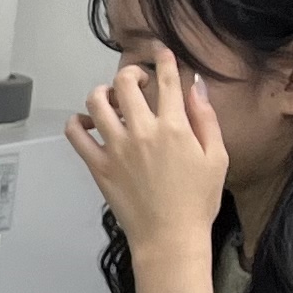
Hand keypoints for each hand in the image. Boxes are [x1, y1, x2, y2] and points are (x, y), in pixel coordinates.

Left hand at [70, 56, 230, 250]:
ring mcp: (116, 149)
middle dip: (132, 74)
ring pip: (96, 102)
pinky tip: (88, 123)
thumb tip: (197, 88)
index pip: (167, 81)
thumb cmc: (196, 202)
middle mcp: (142, 132)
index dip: (164, 61)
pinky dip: (77, 122)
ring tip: (112, 100)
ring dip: (102, 92)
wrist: (170, 238)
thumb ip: (205, 119)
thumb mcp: (216, 157)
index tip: (161, 54)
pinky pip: (75, 134)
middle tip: (138, 83)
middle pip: (125, 83)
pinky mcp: (98, 166)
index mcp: (175, 128)